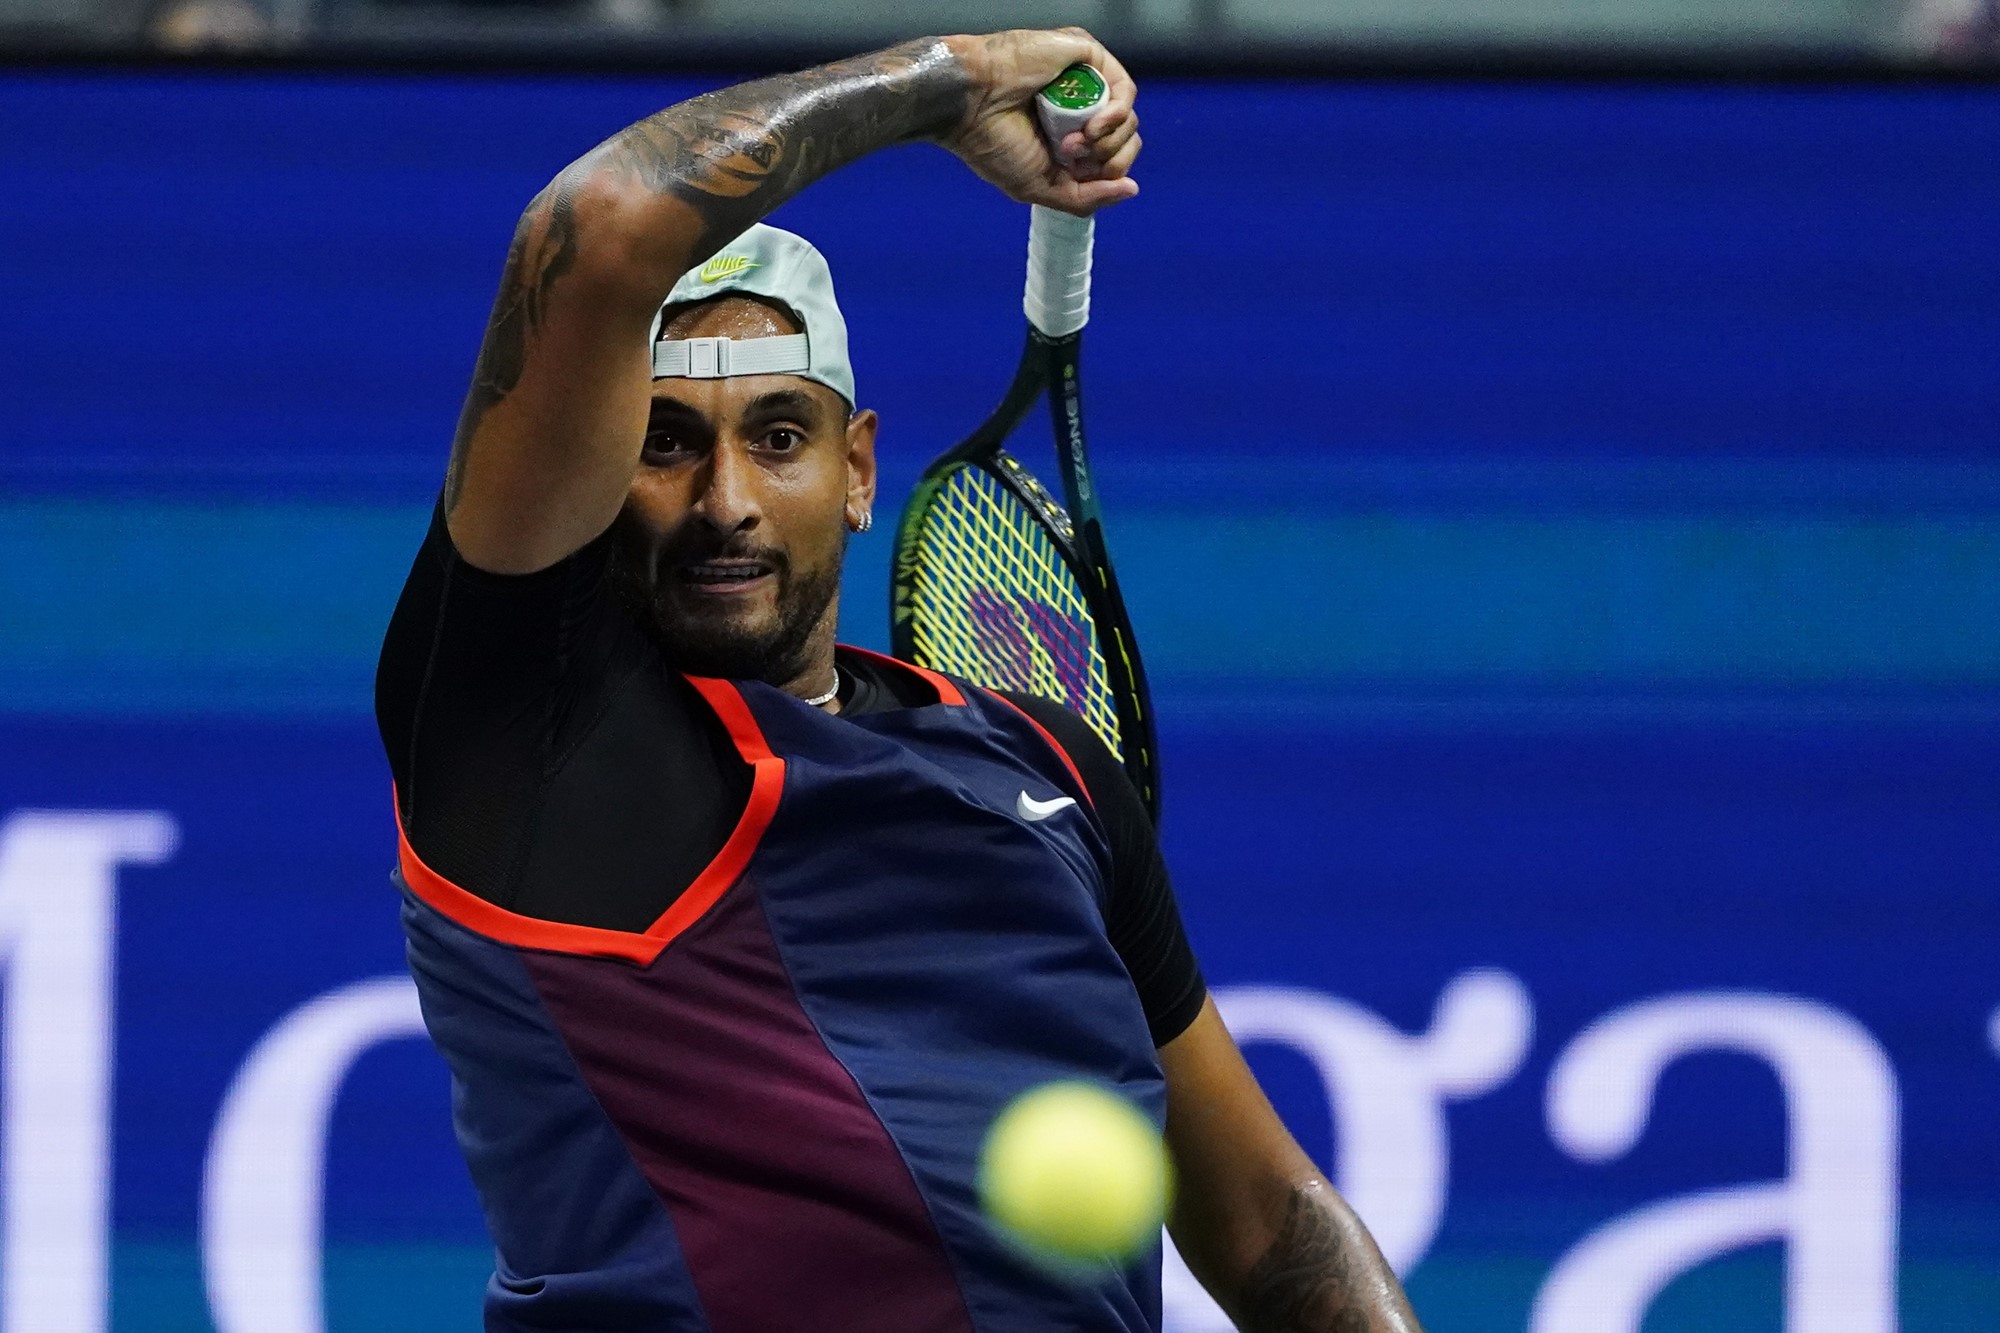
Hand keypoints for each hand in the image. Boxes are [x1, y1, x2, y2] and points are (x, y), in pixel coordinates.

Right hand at [941, 28, 1140, 215]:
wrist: (970, 106)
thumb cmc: (992, 143)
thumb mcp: (1041, 187)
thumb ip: (1086, 198)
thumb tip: (1131, 189)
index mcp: (1069, 141)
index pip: (1113, 161)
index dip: (1105, 174)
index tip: (1072, 172)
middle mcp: (1080, 113)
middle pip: (1126, 142)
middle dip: (1108, 161)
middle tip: (1070, 155)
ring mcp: (1086, 85)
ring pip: (1129, 120)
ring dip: (1108, 141)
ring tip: (1076, 140)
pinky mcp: (1089, 59)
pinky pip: (1126, 91)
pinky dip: (1116, 116)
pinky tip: (1093, 125)